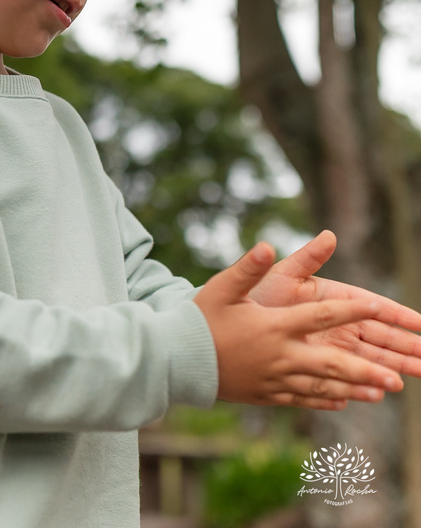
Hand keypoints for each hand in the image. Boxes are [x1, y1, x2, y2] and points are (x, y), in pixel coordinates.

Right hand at [195, 242, 402, 409]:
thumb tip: (267, 245)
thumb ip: (247, 268)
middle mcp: (279, 355)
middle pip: (332, 364)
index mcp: (272, 326)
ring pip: (323, 387)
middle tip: (398, 376)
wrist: (173, 360)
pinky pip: (302, 399)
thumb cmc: (197, 320)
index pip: (320, 315)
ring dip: (356, 389)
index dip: (352, 311)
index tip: (380, 308)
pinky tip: (344, 401)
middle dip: (367, 371)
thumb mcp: (220, 289)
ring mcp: (273, 378)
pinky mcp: (264, 395)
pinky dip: (326, 401)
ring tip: (383, 392)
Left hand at [249, 230, 420, 378]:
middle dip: (407, 347)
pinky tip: (378, 393)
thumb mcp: (281, 275)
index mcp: (333, 299)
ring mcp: (328, 345)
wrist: (227, 323)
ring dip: (391, 368)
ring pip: (368, 358)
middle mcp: (336, 323)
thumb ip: (307, 259)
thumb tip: (329, 235)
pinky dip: (360, 383)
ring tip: (415, 377)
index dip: (400, 316)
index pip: (374, 308)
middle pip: (379, 337)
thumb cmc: (255, 294)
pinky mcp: (316, 364)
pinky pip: (344, 376)